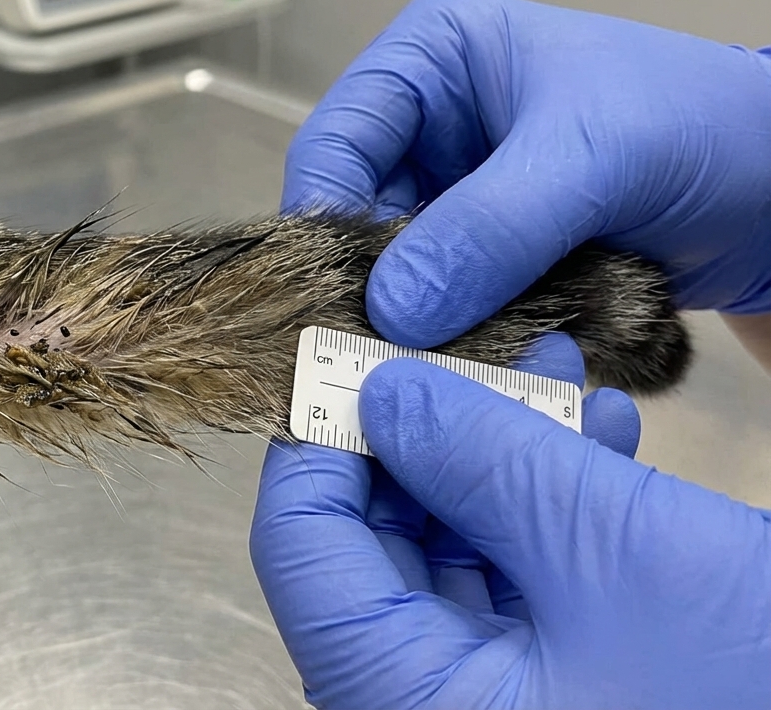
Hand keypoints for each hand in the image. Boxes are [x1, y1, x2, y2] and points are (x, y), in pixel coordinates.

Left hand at [250, 334, 770, 708]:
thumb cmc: (748, 685)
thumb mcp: (612, 546)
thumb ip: (485, 458)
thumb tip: (385, 391)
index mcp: (404, 701)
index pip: (298, 548)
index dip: (317, 439)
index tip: (346, 354)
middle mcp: (426, 708)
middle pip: (369, 548)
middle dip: (422, 436)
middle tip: (458, 351)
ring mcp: (490, 705)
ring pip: (450, 557)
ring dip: (497, 459)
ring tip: (546, 369)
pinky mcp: (556, 693)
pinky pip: (517, 587)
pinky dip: (547, 512)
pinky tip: (596, 436)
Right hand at [283, 0, 770, 347]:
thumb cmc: (702, 125)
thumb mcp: (593, 159)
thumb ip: (492, 228)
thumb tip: (395, 310)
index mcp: (432, 59)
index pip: (334, 142)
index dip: (324, 220)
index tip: (333, 300)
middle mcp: (428, 126)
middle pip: (353, 218)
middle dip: (370, 286)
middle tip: (378, 356)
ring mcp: (455, 196)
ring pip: (394, 273)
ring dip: (417, 324)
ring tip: (437, 371)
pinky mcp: (485, 256)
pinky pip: (442, 305)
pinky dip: (456, 339)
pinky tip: (475, 367)